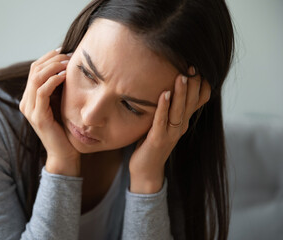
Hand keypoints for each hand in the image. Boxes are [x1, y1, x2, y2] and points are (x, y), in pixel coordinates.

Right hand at [19, 49, 80, 176]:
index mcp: (30, 98)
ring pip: (36, 77)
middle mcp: (26, 102)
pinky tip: (65, 76)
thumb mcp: (61, 104)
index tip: (65, 52)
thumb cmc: (66, 129)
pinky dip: (53, 80)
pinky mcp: (38, 116)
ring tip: (68, 63)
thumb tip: (68, 68)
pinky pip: (42, 91)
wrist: (64, 154)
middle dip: (52, 59)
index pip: (35, 69)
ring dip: (53, 67)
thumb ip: (58, 89)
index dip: (49, 58)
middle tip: (69, 55)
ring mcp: (30, 109)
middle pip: (34, 69)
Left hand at [129, 67, 210, 193]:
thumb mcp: (163, 122)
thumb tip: (167, 84)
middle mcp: (181, 126)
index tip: (200, 66)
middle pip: (191, 103)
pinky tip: (164, 94)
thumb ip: (168, 107)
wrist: (146, 169)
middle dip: (193, 84)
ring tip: (182, 76)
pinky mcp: (158, 140)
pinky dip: (163, 107)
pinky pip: (162, 121)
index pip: (198, 101)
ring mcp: (171, 134)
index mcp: (183, 121)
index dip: (201, 85)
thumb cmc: (152, 142)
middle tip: (192, 65)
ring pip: (179, 111)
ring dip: (181, 93)